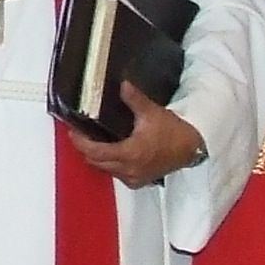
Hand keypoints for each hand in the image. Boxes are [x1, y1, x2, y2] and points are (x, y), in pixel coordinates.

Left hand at [69, 83, 206, 188]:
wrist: (191, 148)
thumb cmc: (173, 132)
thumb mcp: (152, 112)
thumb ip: (134, 99)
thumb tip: (122, 84)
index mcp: (129, 153)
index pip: (95, 152)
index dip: (80, 142)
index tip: (73, 132)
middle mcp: (128, 169)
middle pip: (96, 162)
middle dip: (86, 149)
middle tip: (80, 134)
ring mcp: (134, 177)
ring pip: (106, 169)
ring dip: (98, 158)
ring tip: (94, 141)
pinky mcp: (140, 181)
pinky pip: (117, 175)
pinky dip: (111, 165)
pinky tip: (112, 153)